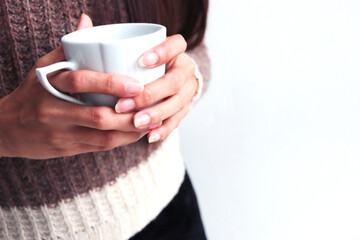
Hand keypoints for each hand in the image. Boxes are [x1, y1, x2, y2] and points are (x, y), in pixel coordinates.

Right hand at [0, 14, 150, 158]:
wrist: (5, 128)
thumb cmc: (32, 93)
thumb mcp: (43, 68)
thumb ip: (68, 47)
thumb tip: (88, 22)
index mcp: (48, 83)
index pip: (81, 81)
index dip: (112, 84)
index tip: (138, 85)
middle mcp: (52, 110)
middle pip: (97, 116)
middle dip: (129, 114)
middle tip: (152, 107)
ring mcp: (59, 133)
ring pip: (102, 137)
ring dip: (130, 131)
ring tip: (150, 121)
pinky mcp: (65, 149)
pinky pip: (99, 148)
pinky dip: (121, 141)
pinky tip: (135, 134)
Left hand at [115, 35, 197, 142]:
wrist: (169, 80)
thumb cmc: (144, 62)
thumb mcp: (136, 49)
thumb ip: (113, 40)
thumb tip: (84, 20)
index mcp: (175, 51)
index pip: (177, 45)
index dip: (163, 52)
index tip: (142, 60)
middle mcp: (184, 70)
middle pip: (175, 81)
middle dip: (150, 93)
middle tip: (123, 104)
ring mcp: (187, 91)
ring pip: (177, 104)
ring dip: (155, 114)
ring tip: (135, 122)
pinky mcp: (184, 110)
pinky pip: (177, 121)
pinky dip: (163, 130)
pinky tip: (149, 137)